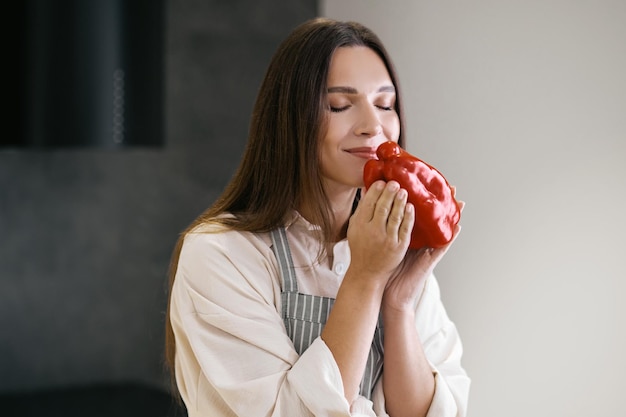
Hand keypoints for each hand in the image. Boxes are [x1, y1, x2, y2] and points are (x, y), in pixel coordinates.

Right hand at [347, 180, 414, 282]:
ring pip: (394, 216)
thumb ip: (361, 210)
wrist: (366, 273)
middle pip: (382, 208)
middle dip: (389, 193)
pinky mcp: (398, 247)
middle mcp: (372, 231)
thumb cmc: (360, 249)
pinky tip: (410, 207)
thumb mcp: (355, 229)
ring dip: (400, 202)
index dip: (375, 191)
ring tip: (404, 191)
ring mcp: (386, 240)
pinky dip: (408, 217)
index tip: (381, 182)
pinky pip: (405, 228)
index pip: (368, 204)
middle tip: (395, 183)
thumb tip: (366, 190)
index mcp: (360, 225)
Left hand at [382, 197, 464, 312]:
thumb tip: (376, 208)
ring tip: (459, 202)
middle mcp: (421, 241)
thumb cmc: (386, 268)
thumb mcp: (385, 243)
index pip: (419, 214)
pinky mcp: (430, 260)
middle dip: (442, 203)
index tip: (429, 183)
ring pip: (441, 230)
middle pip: (434, 219)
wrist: (388, 291)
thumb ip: (384, 228)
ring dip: (452, 216)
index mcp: (410, 236)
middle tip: (450, 187)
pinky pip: (442, 246)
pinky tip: (457, 226)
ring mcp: (427, 250)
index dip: (425, 200)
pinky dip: (450, 236)